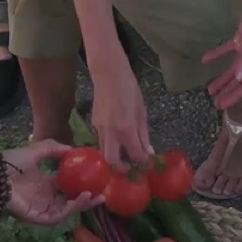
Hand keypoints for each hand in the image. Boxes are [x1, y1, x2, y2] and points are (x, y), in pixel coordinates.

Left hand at [2, 139, 102, 224]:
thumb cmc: (13, 162)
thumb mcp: (36, 150)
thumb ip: (53, 148)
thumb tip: (72, 149)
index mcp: (44, 182)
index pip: (66, 185)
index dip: (80, 182)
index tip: (94, 177)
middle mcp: (45, 196)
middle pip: (70, 200)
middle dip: (86, 198)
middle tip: (102, 192)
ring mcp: (42, 207)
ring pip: (66, 209)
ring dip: (81, 204)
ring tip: (95, 195)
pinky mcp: (38, 216)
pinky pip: (57, 216)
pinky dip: (70, 209)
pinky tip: (80, 198)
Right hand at [89, 53, 152, 170]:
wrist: (108, 74)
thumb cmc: (130, 89)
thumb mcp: (141, 112)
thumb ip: (144, 135)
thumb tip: (148, 152)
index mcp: (126, 129)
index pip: (135, 156)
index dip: (143, 161)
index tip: (147, 161)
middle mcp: (111, 133)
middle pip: (112, 162)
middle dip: (122, 168)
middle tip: (130, 164)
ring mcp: (99, 129)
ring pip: (105, 152)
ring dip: (115, 156)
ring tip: (125, 150)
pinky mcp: (94, 124)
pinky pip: (102, 140)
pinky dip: (110, 143)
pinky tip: (117, 135)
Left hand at [203, 0, 241, 110]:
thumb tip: (238, 78)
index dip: (235, 97)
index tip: (223, 106)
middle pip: (238, 81)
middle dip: (227, 93)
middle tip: (215, 104)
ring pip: (232, 69)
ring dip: (222, 79)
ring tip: (210, 89)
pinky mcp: (240, 39)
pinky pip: (226, 50)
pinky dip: (216, 55)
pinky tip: (205, 60)